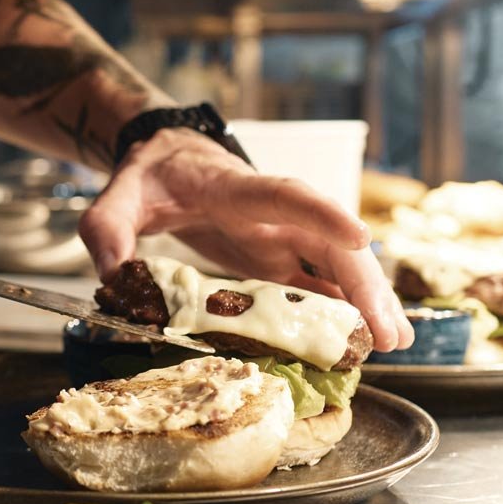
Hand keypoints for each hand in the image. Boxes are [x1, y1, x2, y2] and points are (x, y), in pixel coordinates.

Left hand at [77, 129, 412, 350]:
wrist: (167, 160)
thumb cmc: (148, 176)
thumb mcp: (115, 198)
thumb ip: (107, 229)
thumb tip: (110, 275)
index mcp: (235, 190)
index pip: (285, 196)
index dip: (323, 214)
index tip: (359, 236)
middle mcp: (271, 213)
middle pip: (329, 243)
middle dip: (363, 284)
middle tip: (388, 330)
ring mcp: (281, 236)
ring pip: (336, 266)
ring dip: (367, 302)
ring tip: (394, 344)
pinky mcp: (280, 258)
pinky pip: (320, 284)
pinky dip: (345, 311)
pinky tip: (366, 341)